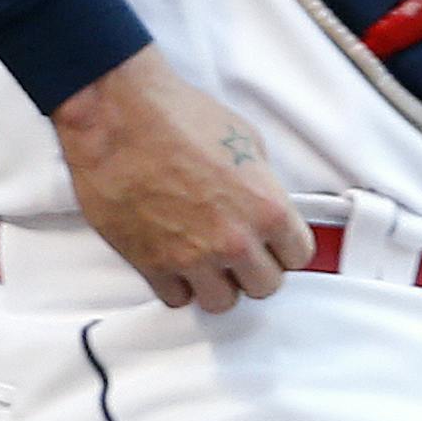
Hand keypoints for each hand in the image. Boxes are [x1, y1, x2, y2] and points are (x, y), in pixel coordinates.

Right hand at [51, 45, 314, 311]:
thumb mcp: (246, 139)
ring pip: (222, 303)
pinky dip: (179, 284)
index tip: (277, 243)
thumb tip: (262, 203)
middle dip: (256, 268)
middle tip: (244, 251)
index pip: (299, 255)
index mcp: (266, 207)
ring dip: (219, 283)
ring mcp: (193, 259)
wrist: (122, 120)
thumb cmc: (181, 118)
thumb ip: (262, 182)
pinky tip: (177, 258)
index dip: (287, 247)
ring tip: (210, 258)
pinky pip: (177, 299)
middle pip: (265, 286)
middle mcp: (234, 240)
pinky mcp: (152, 267)